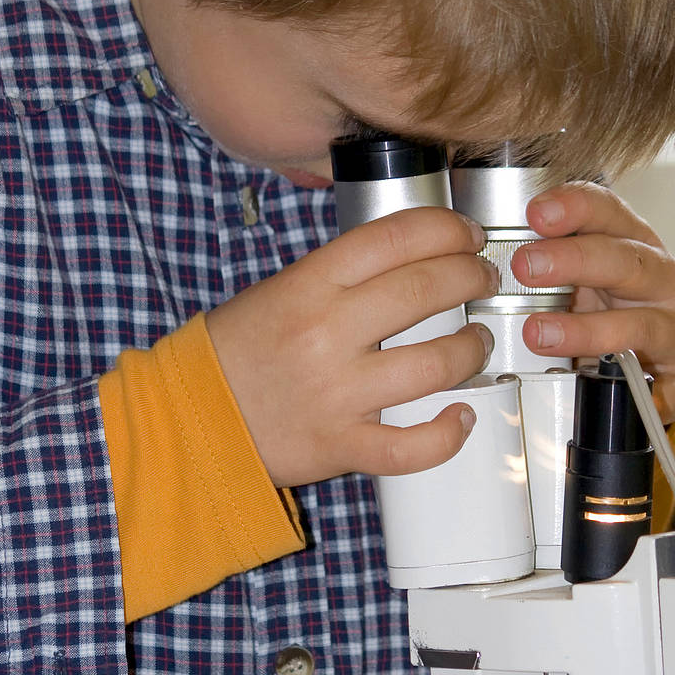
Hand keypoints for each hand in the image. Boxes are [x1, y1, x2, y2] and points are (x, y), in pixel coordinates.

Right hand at [205, 207, 496, 486]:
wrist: (192, 418)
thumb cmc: (239, 352)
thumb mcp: (281, 290)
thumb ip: (341, 275)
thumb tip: (413, 258)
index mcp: (309, 285)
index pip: (394, 238)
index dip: (445, 228)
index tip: (466, 234)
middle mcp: (326, 333)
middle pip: (425, 290)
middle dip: (470, 278)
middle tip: (481, 279)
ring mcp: (337, 393)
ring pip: (434, 365)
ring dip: (471, 349)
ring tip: (477, 341)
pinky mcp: (341, 445)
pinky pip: (410, 446)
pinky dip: (446, 434)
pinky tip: (461, 418)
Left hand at [511, 182, 674, 424]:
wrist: (647, 344)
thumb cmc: (604, 296)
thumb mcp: (576, 266)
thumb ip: (544, 251)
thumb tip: (481, 247)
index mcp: (633, 240)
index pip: (608, 210)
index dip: (574, 207)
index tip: (536, 213)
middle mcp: (659, 277)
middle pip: (623, 260)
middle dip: (573, 261)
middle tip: (524, 267)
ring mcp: (669, 325)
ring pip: (638, 324)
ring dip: (587, 330)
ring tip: (539, 334)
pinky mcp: (672, 372)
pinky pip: (668, 386)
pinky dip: (656, 394)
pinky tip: (639, 399)